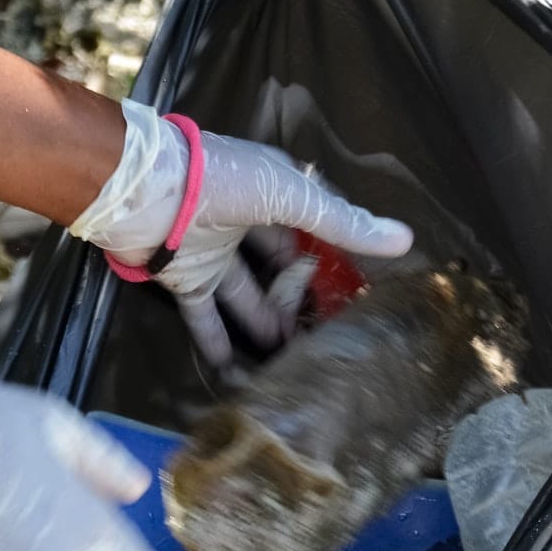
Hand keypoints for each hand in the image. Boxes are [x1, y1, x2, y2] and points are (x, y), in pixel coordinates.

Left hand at [72, 101, 413, 364]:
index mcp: (274, 192)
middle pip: (281, 266)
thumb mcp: (293, 197)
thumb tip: (406, 240)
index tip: (357, 290)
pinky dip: (218, 340)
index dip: (334, 255)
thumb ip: (343, 223)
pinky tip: (235, 370)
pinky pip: (207, 313)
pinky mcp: (185, 276)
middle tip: (327, 335)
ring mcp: (216, 251)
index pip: (314, 226)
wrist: (145, 190)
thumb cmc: (224, 180)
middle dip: (300, 297)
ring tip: (293, 359)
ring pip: (248, 294)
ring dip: (267, 324)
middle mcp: (246, 222)